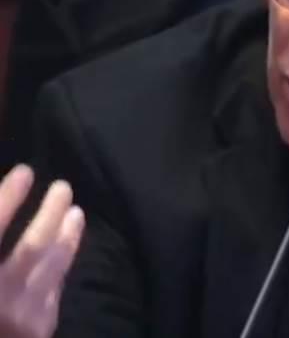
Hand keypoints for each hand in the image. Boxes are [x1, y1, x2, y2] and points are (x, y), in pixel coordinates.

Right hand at [0, 165, 84, 337]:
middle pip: (31, 246)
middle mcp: (0, 300)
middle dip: (47, 213)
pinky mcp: (38, 334)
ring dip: (66, 236)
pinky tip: (68, 250)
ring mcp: (22, 321)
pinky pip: (54, 293)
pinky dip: (63, 266)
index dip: (7, 199)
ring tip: (76, 210)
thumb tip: (1, 217)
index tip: (25, 172)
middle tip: (62, 186)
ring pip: (52, 267)